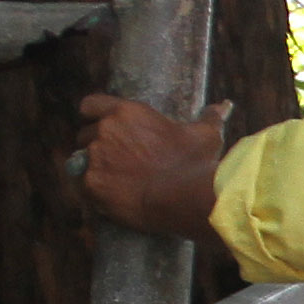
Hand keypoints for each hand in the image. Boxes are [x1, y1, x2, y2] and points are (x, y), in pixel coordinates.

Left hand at [74, 94, 229, 240]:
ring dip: (91, 168)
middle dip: (95, 146)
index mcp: (126, 112)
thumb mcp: (205, 135)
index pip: (90, 105)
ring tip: (111, 182)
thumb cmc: (196, 163)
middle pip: (84, 135)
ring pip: (79, 161)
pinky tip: (106, 198)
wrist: (184, 197)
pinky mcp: (91, 185)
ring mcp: (94, 158)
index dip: (93, 117)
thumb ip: (209, 117)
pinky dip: (91, 191)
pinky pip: (81, 185)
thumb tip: (223, 106)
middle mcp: (105, 130)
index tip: (101, 127)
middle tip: (114, 161)